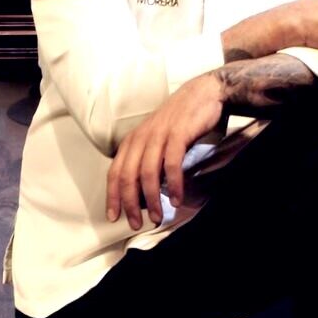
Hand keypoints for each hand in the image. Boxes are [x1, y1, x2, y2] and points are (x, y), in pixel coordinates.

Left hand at [106, 73, 224, 229]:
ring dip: (152, 199)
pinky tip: (176, 200)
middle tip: (137, 224)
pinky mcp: (177, 133)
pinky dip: (173, 185)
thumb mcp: (156, 139)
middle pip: (128, 177)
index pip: (114, 173)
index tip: (114, 217)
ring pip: (147, 173)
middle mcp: (141, 137)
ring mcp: (158, 135)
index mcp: (132, 140)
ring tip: (158, 217)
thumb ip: (148, 161)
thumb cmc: (181, 121)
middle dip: (130, 204)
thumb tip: (144, 193)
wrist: (204, 92)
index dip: (112, 197)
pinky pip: (171, 164)